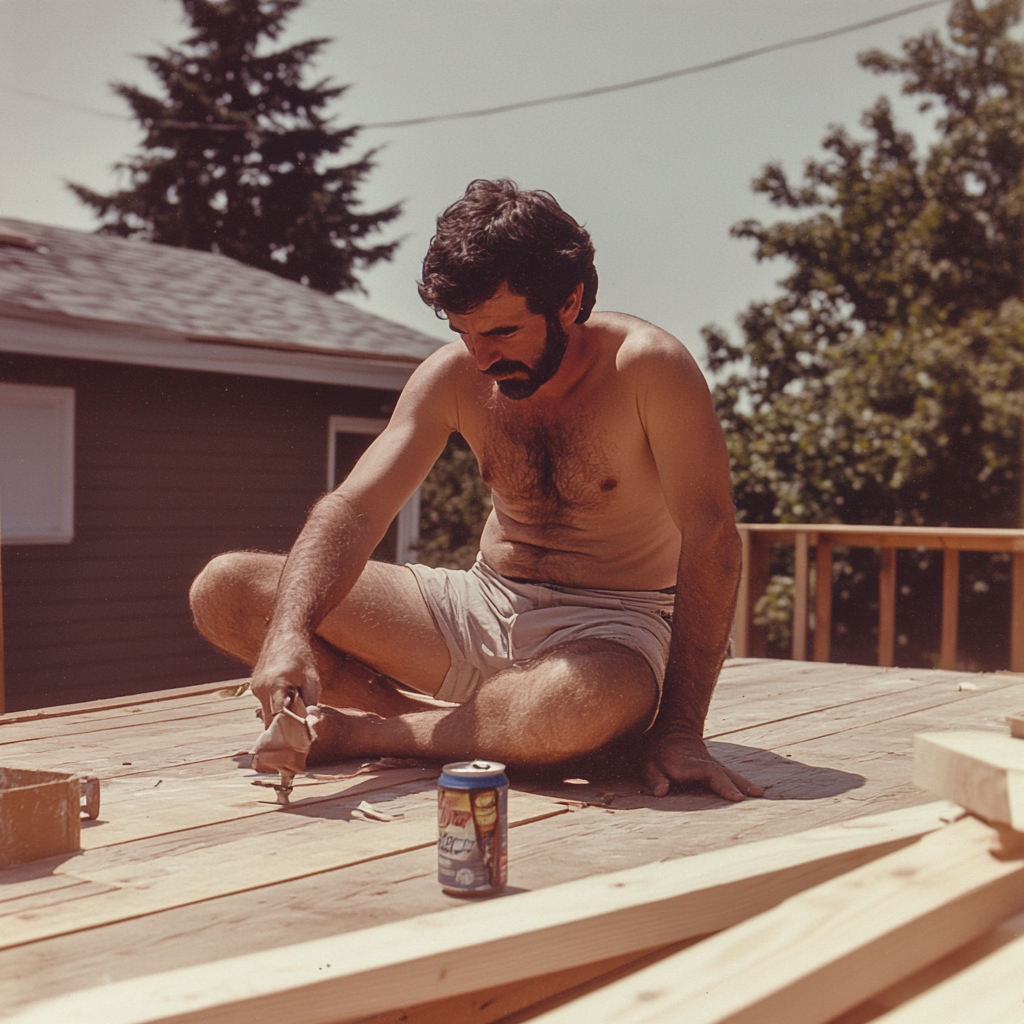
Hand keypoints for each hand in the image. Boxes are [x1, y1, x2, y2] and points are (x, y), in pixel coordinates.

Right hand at [250, 635, 321, 727]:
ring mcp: (255, 687)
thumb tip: (312, 722)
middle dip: (282, 728)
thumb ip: (311, 701)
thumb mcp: (312, 678)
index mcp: (275, 686)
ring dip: (279, 715)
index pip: (278, 719)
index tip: (295, 743)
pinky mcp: (254, 686)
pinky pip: (264, 703)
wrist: (285, 634)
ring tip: (294, 712)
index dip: (286, 732)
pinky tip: (287, 699)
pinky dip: (274, 705)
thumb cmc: (301, 656)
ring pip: (267, 712)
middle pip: (270, 720)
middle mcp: (261, 689)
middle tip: (296, 736)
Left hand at [643, 731, 763, 800]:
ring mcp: (712, 763)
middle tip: (755, 795)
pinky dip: (742, 782)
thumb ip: (655, 779)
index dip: (722, 783)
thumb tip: (661, 793)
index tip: (735, 796)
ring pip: (730, 772)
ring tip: (760, 793)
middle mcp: (703, 762)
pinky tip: (756, 791)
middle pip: (723, 772)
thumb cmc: (657, 751)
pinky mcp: (716, 766)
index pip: (708, 772)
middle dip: (738, 784)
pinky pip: (730, 774)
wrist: (670, 730)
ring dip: (744, 782)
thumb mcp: (648, 764)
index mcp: (688, 763)